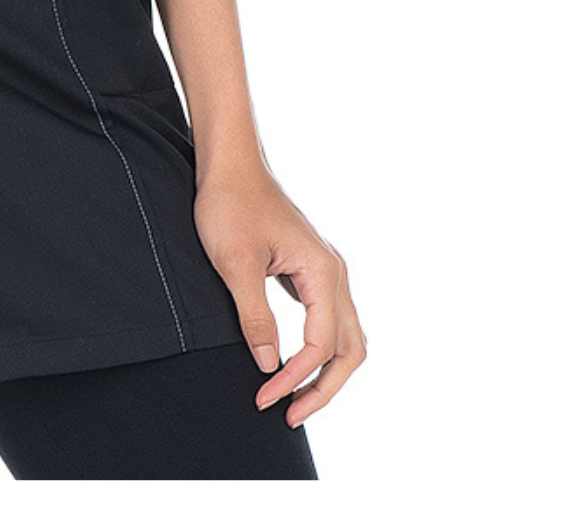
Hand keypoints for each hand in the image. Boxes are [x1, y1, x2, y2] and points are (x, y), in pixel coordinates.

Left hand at [193, 164, 365, 427]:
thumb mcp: (235, 264)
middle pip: (348, 349)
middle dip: (323, 388)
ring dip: (325, 372)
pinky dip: (318, 349)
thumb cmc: (230, 204)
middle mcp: (334, 274)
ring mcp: (325, 271)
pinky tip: (292, 362)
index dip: (294, 379)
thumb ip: (255, 317)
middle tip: (290, 415)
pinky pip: (327, 320)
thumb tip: (267, 365)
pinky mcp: (310, 270)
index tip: (263, 397)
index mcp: (323, 273)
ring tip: (294, 399)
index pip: (320, 346)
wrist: (229, 164)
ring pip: (344, 336)